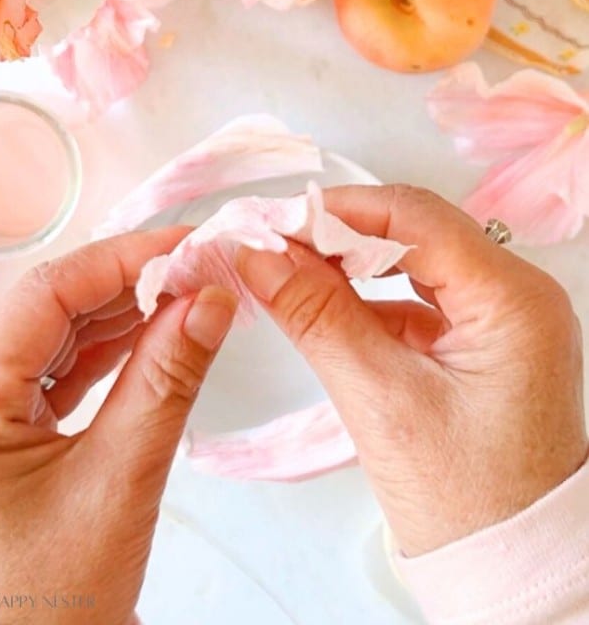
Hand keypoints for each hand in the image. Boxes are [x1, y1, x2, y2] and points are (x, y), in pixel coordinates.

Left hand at [0, 229, 236, 623]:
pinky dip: (112, 347)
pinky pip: (60, 366)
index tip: (186, 244)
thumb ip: (167, 381)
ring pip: (59, 331)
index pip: (45, 297)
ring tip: (191, 293)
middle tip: (200, 265)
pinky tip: (158, 330)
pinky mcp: (3, 426)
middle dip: (129, 281)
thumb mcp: (120, 482)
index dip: (121, 259)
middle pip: (51, 307)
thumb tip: (211, 301)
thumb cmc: (59, 597)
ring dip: (125, 310)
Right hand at [237, 185, 587, 556]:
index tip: (273, 221)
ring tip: (289, 269)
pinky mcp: (485, 340)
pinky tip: (325, 304)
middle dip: (340, 233)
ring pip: (416, 259)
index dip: (337, 211)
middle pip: (417, 230)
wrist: (509, 567)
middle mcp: (519, 295)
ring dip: (352, 262)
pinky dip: (371, 297)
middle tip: (272, 243)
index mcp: (513, 300)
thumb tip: (258, 256)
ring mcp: (505, 317)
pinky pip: (422, 296)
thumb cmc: (464, 501)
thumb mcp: (381, 402)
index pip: (415, 217)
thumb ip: (317, 317)